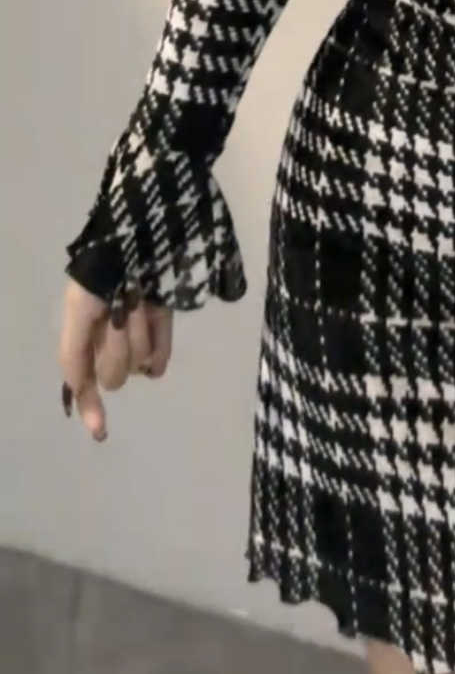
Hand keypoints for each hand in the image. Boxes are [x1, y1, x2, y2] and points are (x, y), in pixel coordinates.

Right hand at [58, 278, 173, 441]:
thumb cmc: (103, 275)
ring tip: (139, 300)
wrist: (142, 243)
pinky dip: (159, 351)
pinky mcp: (163, 328)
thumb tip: (78, 388)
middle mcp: (110, 342)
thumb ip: (73, 352)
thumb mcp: (77, 309)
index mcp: (85, 338)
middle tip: (118, 315)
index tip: (101, 431)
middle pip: (114, 374)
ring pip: (138, 362)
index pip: (85, 383)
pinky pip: (161, 358)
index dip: (91, 408)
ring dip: (139, 332)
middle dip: (117, 347)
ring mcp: (139, 337)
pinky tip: (157, 340)